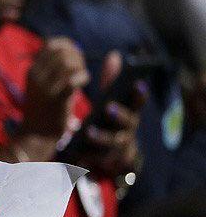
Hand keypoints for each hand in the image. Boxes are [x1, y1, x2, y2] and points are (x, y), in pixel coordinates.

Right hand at [21, 37, 88, 140]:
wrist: (36, 133)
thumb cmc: (45, 107)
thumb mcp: (43, 83)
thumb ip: (55, 66)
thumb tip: (74, 48)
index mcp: (32, 70)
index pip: (51, 44)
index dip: (68, 46)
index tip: (74, 56)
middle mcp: (36, 76)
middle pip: (62, 53)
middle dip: (77, 57)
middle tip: (80, 69)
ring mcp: (45, 88)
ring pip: (68, 64)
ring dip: (81, 68)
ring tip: (81, 78)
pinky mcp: (56, 99)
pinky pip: (74, 80)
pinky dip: (83, 78)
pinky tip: (82, 84)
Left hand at [77, 51, 143, 176]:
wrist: (113, 154)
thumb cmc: (110, 121)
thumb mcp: (111, 101)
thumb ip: (111, 81)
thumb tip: (113, 55)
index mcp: (130, 113)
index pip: (138, 103)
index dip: (139, 95)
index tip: (137, 84)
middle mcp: (128, 130)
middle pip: (128, 123)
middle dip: (120, 115)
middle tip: (107, 108)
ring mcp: (118, 146)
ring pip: (113, 142)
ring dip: (102, 137)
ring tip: (88, 131)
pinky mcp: (106, 160)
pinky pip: (99, 159)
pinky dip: (89, 155)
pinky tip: (78, 150)